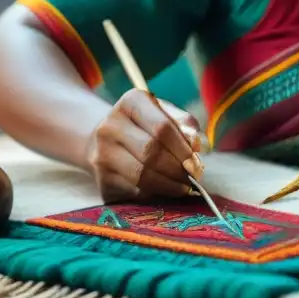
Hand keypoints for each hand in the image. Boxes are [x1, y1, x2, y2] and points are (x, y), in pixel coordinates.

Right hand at [86, 89, 203, 201]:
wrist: (102, 141)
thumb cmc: (143, 126)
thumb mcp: (164, 114)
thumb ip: (184, 124)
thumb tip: (197, 145)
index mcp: (130, 103)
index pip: (162, 127)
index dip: (183, 148)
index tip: (196, 163)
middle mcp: (110, 126)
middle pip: (151, 152)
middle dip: (177, 168)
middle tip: (193, 178)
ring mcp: (101, 154)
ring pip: (142, 175)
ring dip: (169, 185)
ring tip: (183, 186)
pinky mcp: (101, 180)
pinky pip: (134, 192)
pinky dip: (155, 194)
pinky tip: (165, 191)